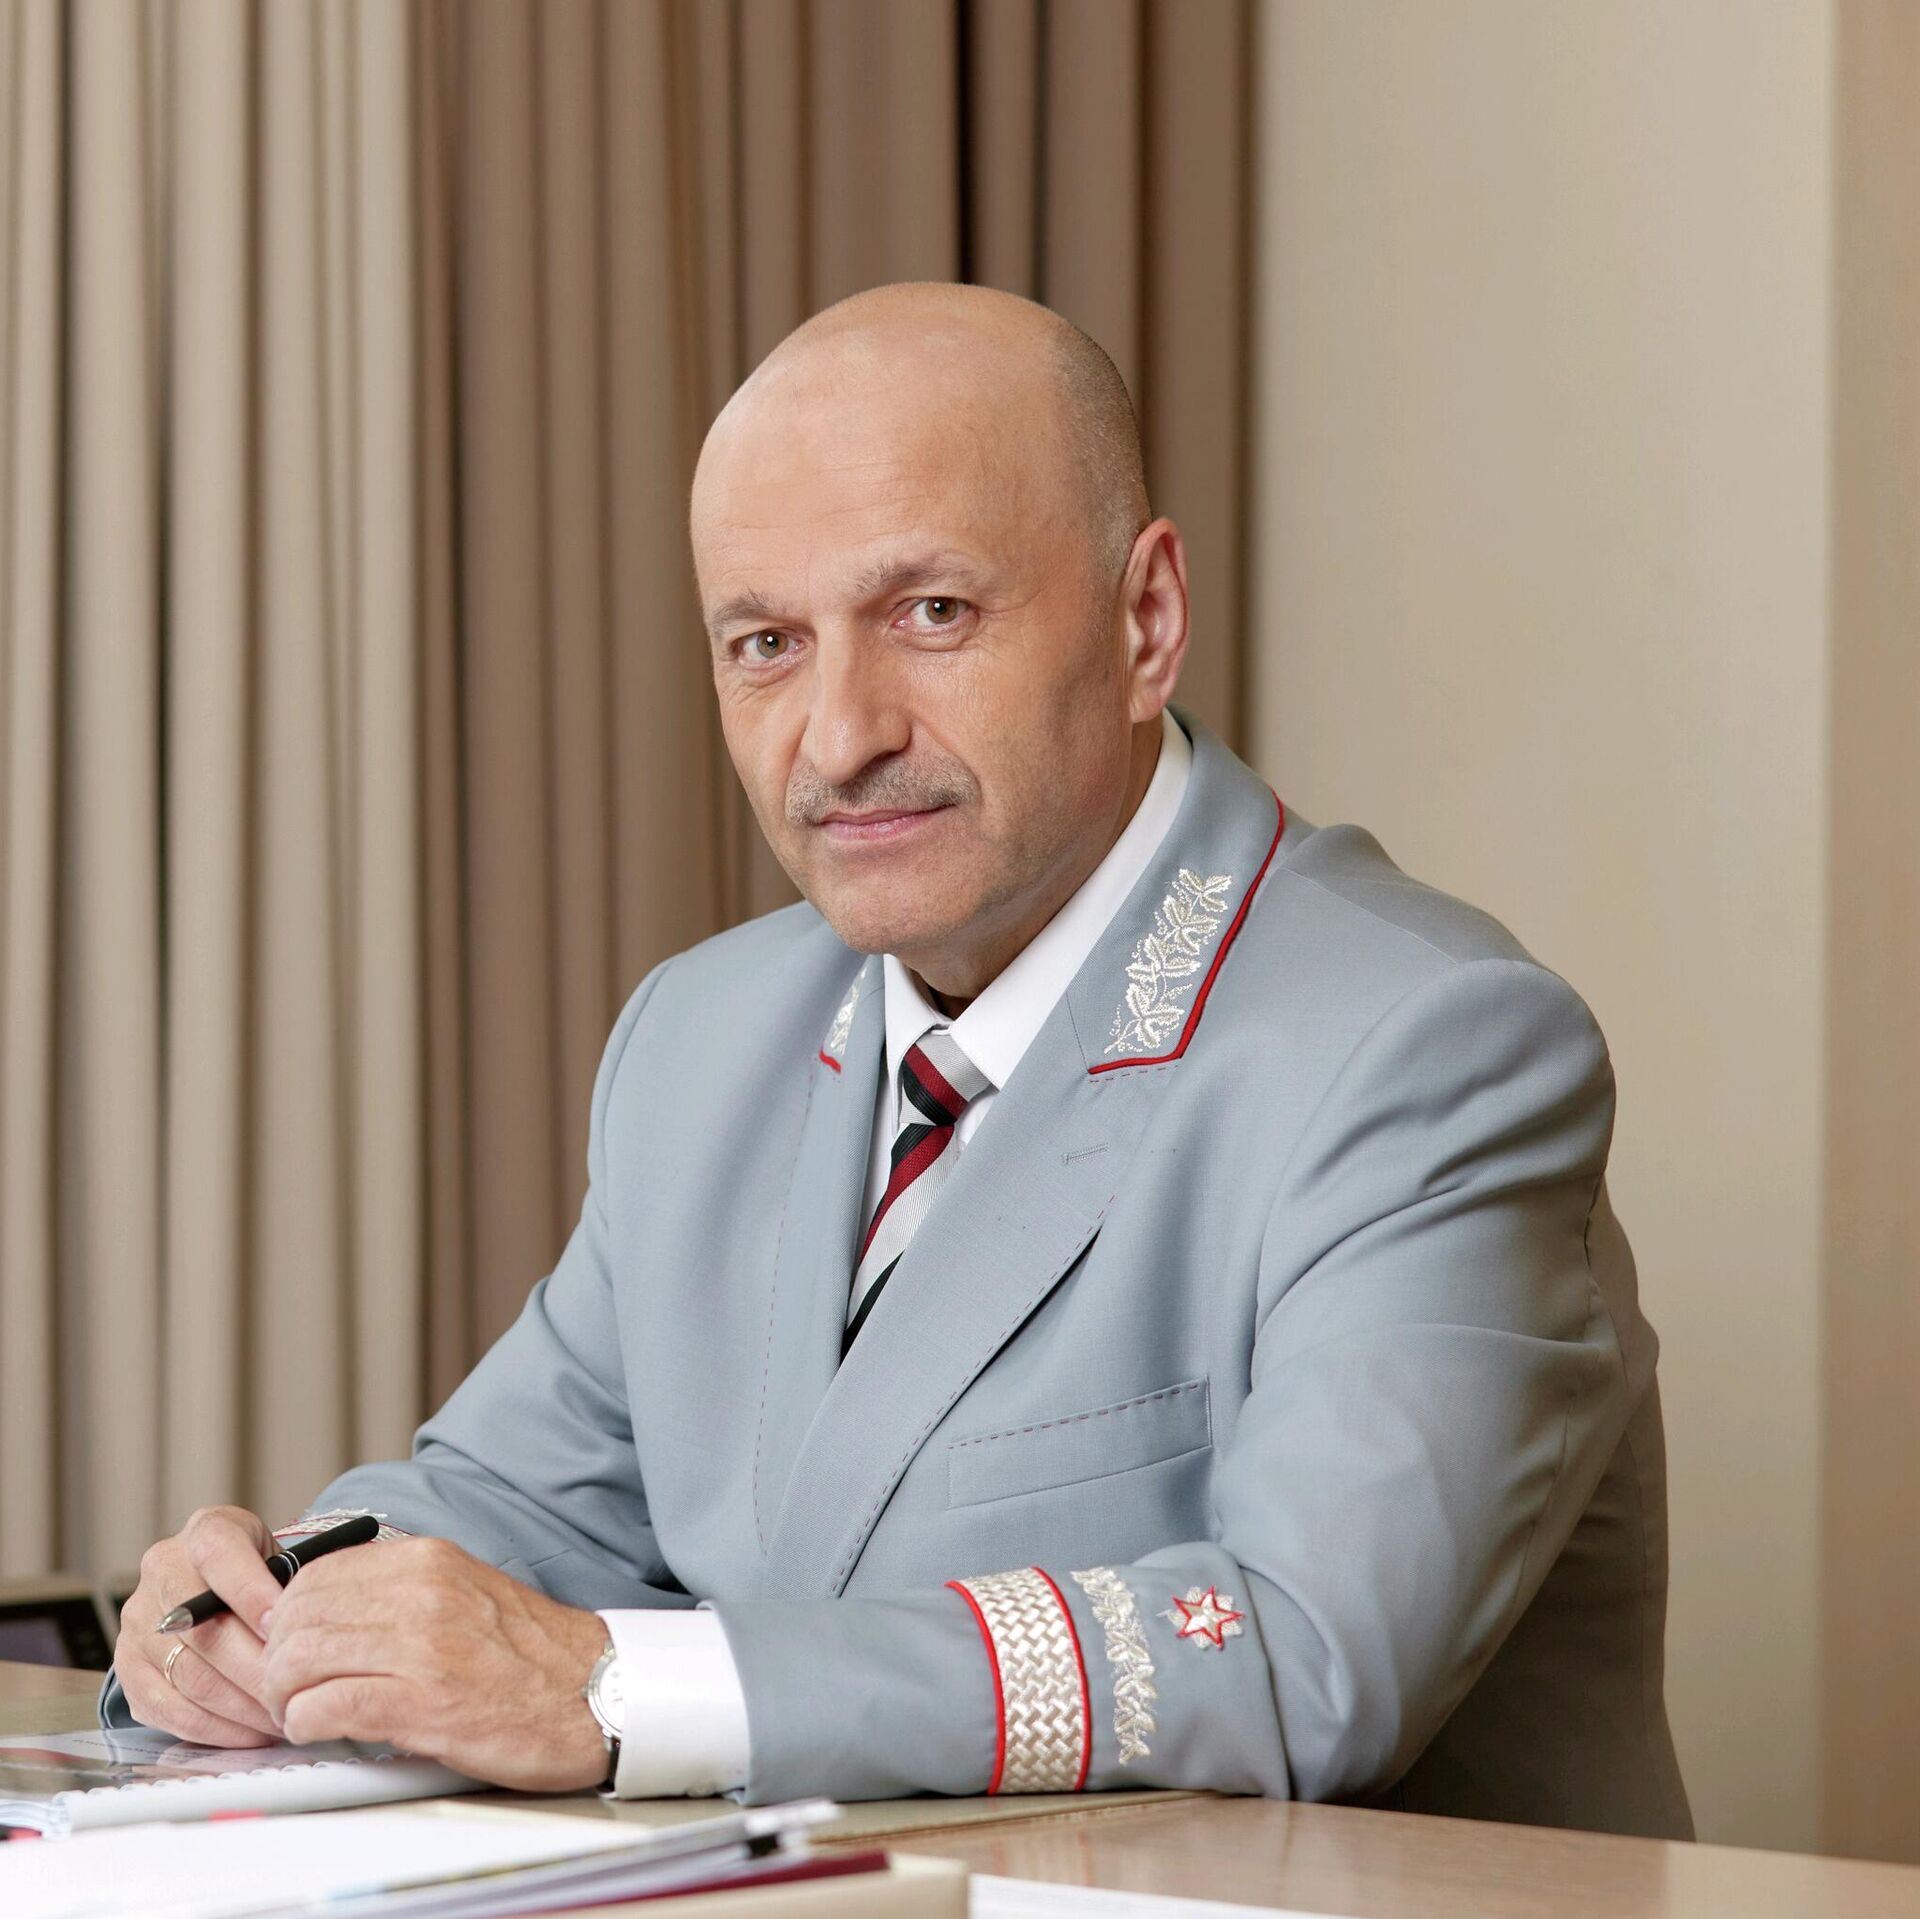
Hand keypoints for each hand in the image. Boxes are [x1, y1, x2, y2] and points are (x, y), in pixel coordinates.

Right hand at [115, 1506, 284, 1746]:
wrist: (214, 1588)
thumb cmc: (261, 1574)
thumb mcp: (281, 1556)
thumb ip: (293, 1582)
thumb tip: (310, 1630)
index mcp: (205, 1531)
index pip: (219, 1555)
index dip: (251, 1592)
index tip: (282, 1627)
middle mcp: (162, 1571)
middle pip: (204, 1630)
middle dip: (255, 1668)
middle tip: (293, 1691)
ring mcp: (137, 1622)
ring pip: (187, 1676)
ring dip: (239, 1706)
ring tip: (280, 1717)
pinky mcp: (128, 1669)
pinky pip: (167, 1710)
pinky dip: (214, 1728)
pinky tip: (250, 1732)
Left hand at [259, 1536, 609, 1790]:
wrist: (596, 1693)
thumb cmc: (531, 1655)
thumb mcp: (465, 1592)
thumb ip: (403, 1591)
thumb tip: (330, 1609)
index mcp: (429, 1560)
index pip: (315, 1574)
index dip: (287, 1617)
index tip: (291, 1646)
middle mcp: (421, 1592)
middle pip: (297, 1617)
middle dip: (276, 1659)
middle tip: (287, 1689)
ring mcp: (421, 1646)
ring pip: (298, 1660)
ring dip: (284, 1695)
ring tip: (300, 1712)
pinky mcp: (422, 1704)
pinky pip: (325, 1707)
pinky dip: (306, 1722)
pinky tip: (319, 1728)